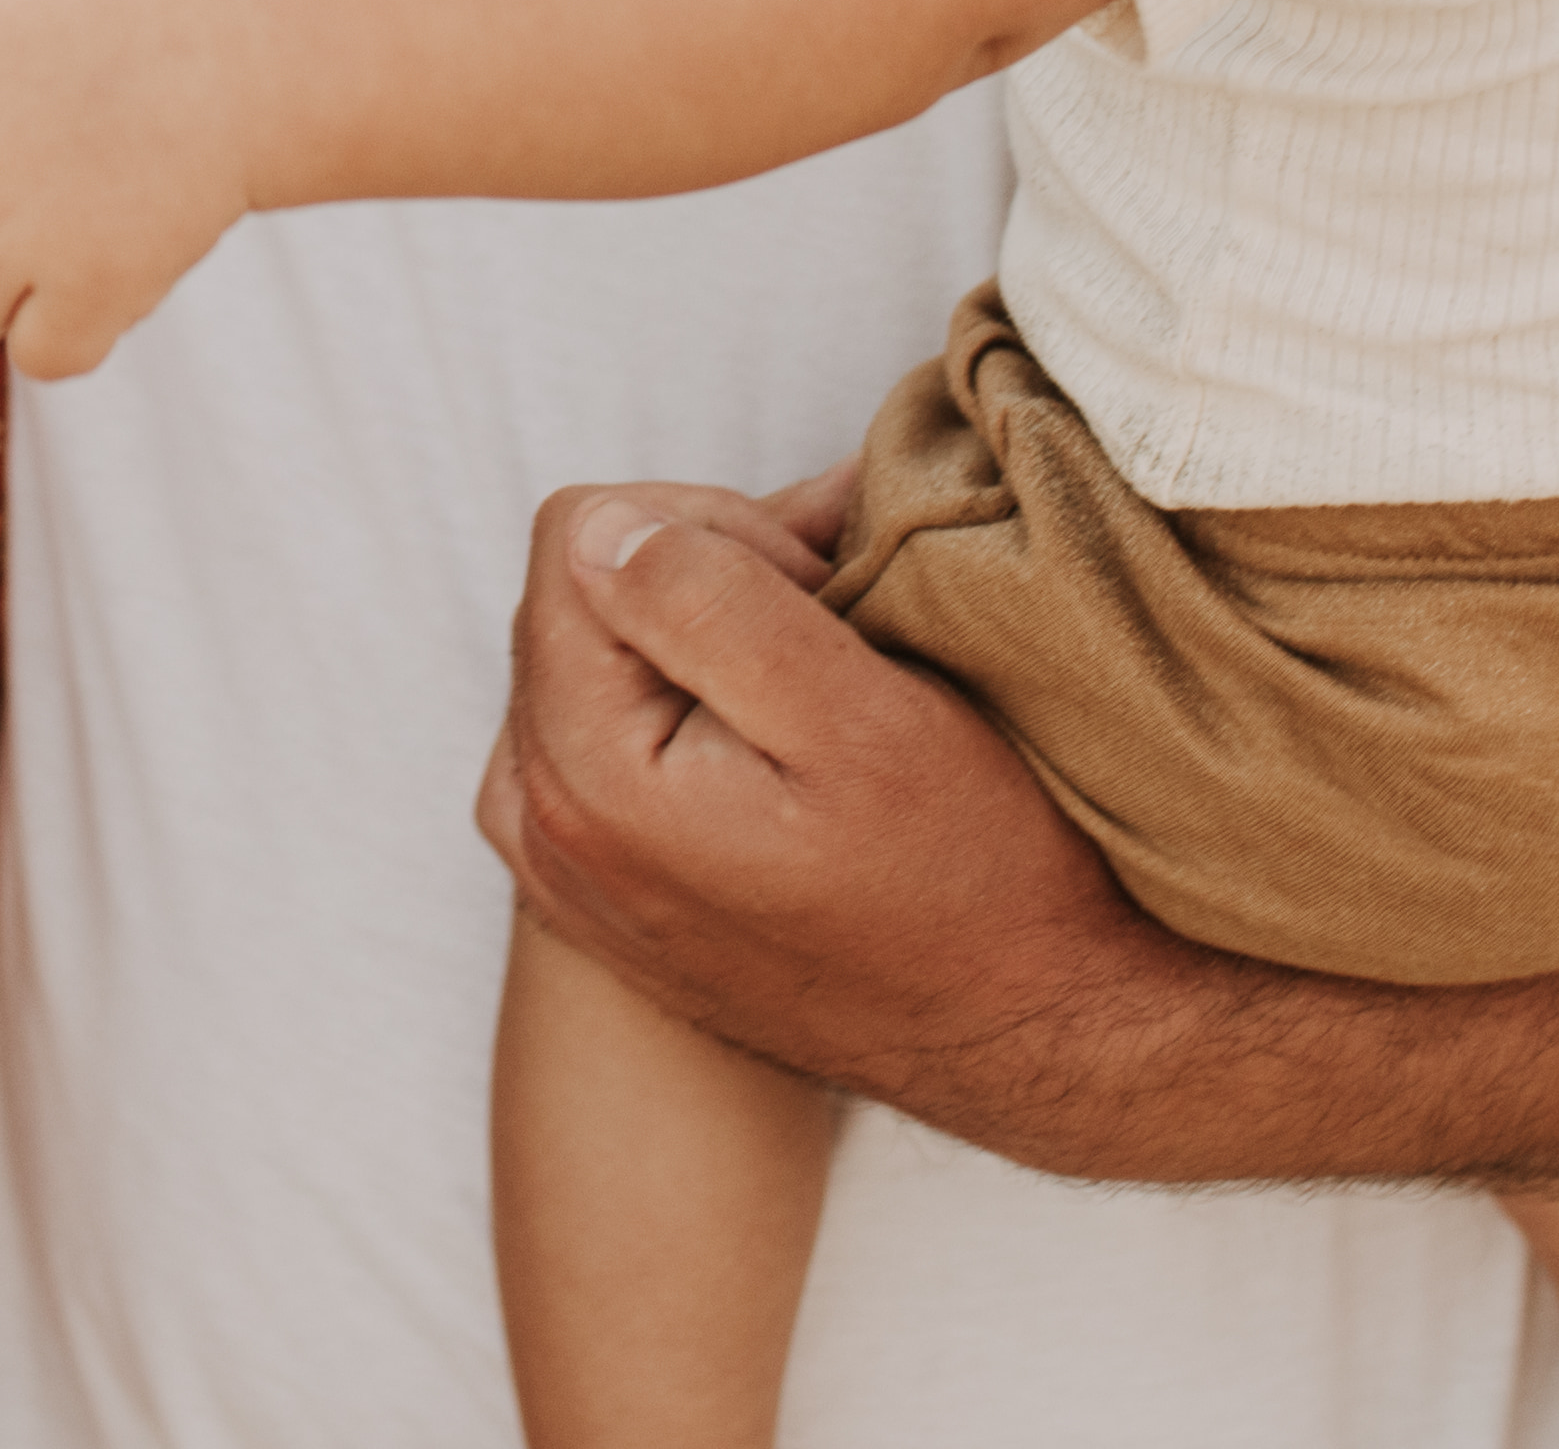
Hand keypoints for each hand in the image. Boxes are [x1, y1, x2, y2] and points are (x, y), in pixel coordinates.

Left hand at [471, 477, 1231, 1172]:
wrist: (1022, 1030)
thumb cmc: (965, 879)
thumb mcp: (861, 719)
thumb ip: (709, 602)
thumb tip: (604, 529)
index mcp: (579, 771)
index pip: (583, 529)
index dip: (716, 529)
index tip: (821, 598)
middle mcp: (536, 821)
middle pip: (581, 588)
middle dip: (706, 576)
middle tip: (839, 628)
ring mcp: (560, 861)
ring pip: (600, 650)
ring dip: (707, 636)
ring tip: (825, 677)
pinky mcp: (598, 884)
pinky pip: (609, 728)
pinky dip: (692, 702)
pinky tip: (787, 733)